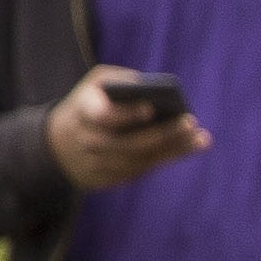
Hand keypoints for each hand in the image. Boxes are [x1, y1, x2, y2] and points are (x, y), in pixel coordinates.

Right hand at [46, 64, 209, 190]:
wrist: (60, 144)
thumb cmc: (90, 104)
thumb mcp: (96, 84)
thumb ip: (121, 80)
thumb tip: (155, 88)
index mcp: (83, 112)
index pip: (103, 116)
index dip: (125, 114)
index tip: (150, 108)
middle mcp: (88, 141)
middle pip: (130, 142)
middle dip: (163, 133)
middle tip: (191, 122)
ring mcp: (97, 164)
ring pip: (140, 160)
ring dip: (173, 149)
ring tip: (200, 137)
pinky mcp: (107, 179)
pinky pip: (141, 170)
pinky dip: (167, 158)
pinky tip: (189, 147)